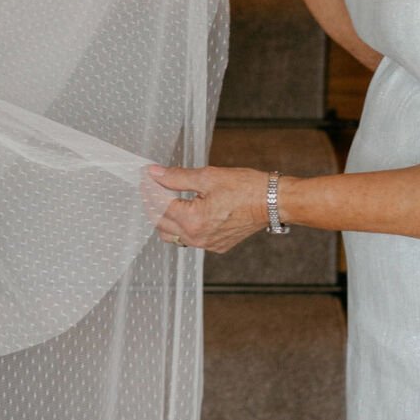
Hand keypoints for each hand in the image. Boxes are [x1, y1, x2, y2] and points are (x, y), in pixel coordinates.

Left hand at [146, 164, 270, 253]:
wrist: (272, 202)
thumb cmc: (245, 188)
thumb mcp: (207, 177)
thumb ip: (177, 177)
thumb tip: (155, 173)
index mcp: (193, 220)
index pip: (158, 205)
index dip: (150, 189)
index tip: (147, 177)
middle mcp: (198, 237)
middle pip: (161, 223)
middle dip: (154, 204)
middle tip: (155, 186)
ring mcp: (207, 245)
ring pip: (173, 236)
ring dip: (166, 219)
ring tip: (169, 200)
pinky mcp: (216, 246)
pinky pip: (191, 240)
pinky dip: (184, 227)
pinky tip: (188, 212)